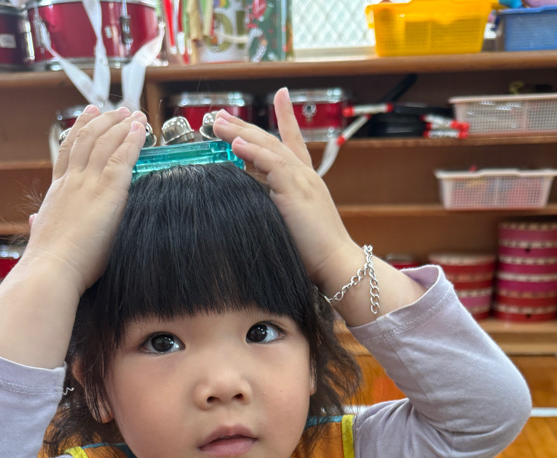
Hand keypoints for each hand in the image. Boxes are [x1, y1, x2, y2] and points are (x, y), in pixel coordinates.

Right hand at [23, 105, 145, 295]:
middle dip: (102, 120)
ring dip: (120, 125)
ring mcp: (87, 184)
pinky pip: (123, 157)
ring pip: (104, 142)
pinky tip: (142, 129)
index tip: (87, 115)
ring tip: (132, 114)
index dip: (78, 130)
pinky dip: (133, 139)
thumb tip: (34, 220)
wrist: (51, 269)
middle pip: (86, 140)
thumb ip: (39, 224)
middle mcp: (70, 182)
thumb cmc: (49, 264)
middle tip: (116, 109)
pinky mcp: (107, 191)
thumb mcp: (41, 237)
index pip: (66, 153)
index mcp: (56, 193)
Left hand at [212, 89, 361, 295]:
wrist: (337, 264)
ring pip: (269, 147)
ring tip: (219, 123)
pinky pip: (272, 164)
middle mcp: (304, 175)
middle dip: (246, 125)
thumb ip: (276, 207)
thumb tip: (252, 202)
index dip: (287, 117)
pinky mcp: (296, 191)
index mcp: (305, 181)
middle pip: (272, 140)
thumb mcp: (293, 223)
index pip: (294, 141)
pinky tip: (235, 143)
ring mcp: (301, 180)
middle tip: (222, 115)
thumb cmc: (315, 253)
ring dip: (241, 133)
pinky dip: (253, 152)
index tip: (281, 95)